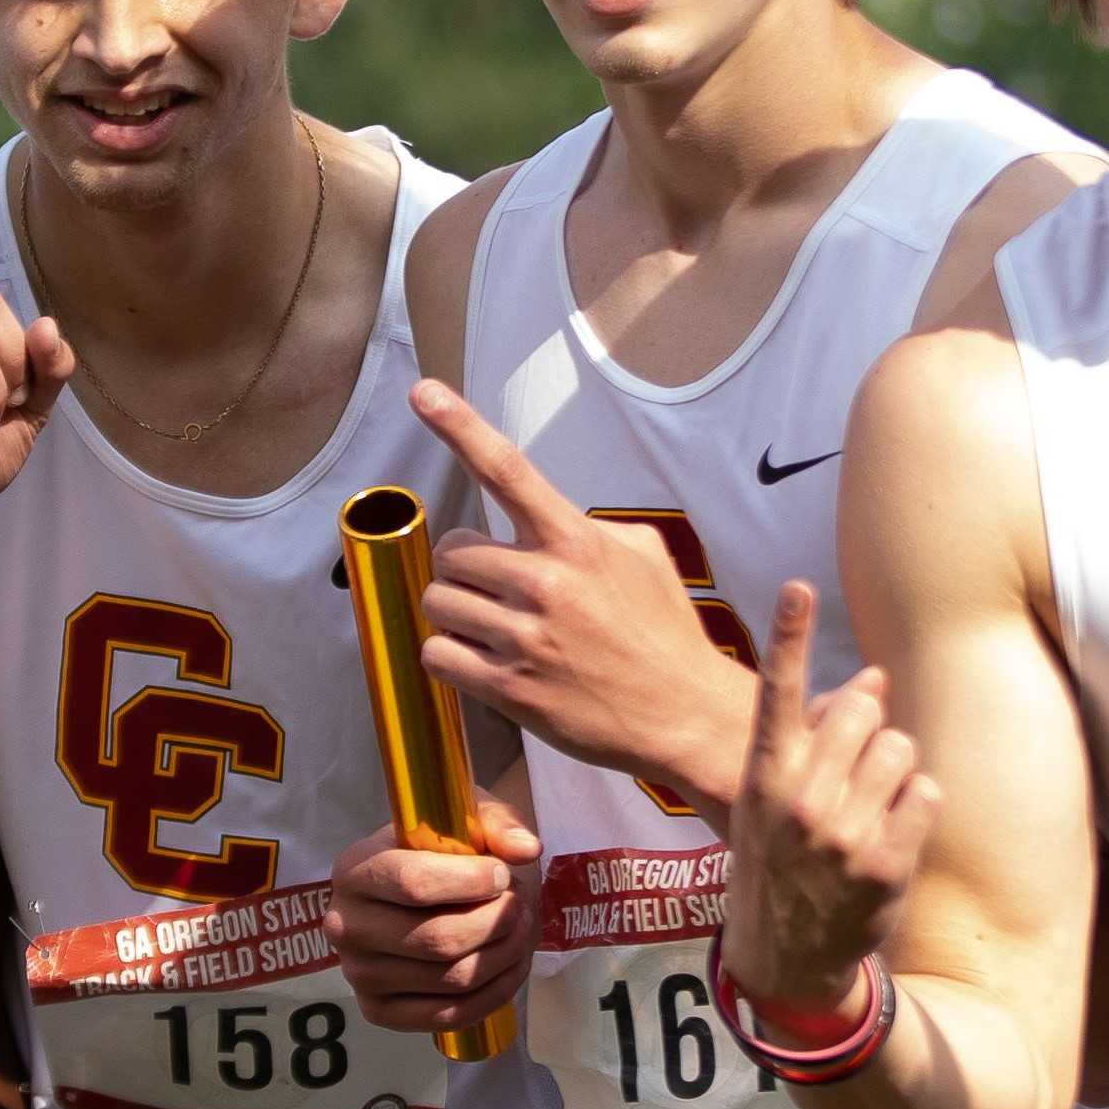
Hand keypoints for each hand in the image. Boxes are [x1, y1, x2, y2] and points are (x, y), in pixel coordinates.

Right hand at [326, 799, 542, 1033]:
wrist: (419, 893)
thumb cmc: (442, 851)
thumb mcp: (466, 819)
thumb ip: (497, 823)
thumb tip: (525, 849)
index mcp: (353, 870)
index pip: (413, 884)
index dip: (470, 882)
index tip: (503, 874)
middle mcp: (345, 926)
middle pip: (437, 939)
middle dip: (496, 923)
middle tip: (520, 907)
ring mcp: (359, 974)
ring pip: (451, 978)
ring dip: (504, 957)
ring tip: (520, 931)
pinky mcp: (378, 1011)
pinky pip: (449, 1016)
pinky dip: (494, 994)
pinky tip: (511, 967)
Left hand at [410, 382, 761, 806]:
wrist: (685, 716)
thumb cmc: (664, 632)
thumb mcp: (646, 556)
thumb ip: (587, 528)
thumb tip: (545, 517)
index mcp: (577, 542)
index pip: (508, 470)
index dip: (460, 426)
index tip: (423, 392)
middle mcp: (546, 582)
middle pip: (452, 551)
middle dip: (468, 570)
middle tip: (500, 592)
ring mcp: (525, 638)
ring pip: (438, 602)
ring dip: (457, 614)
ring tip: (499, 630)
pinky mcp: (509, 689)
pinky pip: (438, 654)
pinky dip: (451, 656)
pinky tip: (486, 661)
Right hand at [713, 587, 923, 1022]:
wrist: (785, 958)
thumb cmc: (783, 863)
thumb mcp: (776, 800)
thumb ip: (818, 738)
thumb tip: (875, 676)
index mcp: (764, 777)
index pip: (778, 694)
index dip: (790, 635)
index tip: (800, 586)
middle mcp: (797, 800)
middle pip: (866, 712)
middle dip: (874, 729)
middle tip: (859, 772)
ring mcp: (839, 833)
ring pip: (902, 749)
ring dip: (899, 771)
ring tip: (874, 809)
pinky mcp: (882, 863)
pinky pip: (926, 792)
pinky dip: (919, 805)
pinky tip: (895, 833)